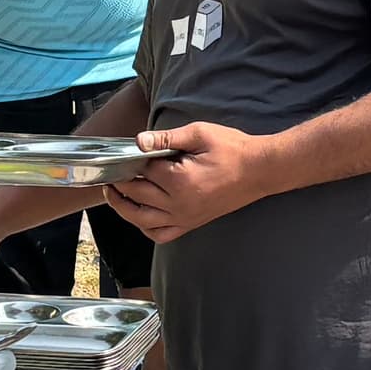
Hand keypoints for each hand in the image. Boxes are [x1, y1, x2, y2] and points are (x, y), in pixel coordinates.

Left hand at [105, 122, 269, 244]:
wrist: (260, 170)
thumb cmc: (232, 149)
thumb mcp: (200, 134)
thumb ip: (167, 138)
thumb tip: (139, 141)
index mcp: (178, 180)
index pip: (143, 170)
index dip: (131, 161)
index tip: (124, 154)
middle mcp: (178, 204)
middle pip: (136, 196)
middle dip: (120, 184)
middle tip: (110, 173)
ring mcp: (184, 217)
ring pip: (141, 220)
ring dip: (123, 208)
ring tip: (114, 194)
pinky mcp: (191, 223)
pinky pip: (161, 234)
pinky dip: (145, 228)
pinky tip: (139, 216)